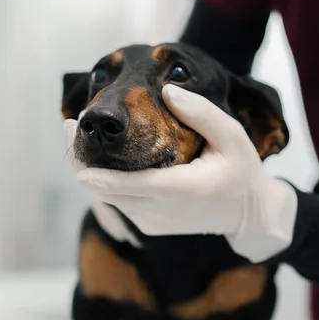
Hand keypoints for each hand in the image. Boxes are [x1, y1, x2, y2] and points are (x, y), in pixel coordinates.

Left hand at [65, 85, 296, 261]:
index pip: (127, 183)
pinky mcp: (149, 227)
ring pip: (110, 198)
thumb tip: (166, 91)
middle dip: (84, 162)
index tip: (74, 141)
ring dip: (95, 173)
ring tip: (85, 140)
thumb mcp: (232, 137)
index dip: (95, 168)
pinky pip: (121, 204)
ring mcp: (153, 223)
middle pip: (107, 191)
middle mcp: (161, 212)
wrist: (248, 214)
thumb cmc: (240, 171)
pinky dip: (109, 184)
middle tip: (71, 128)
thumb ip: (201, 114)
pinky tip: (107, 161)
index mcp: (182, 190)